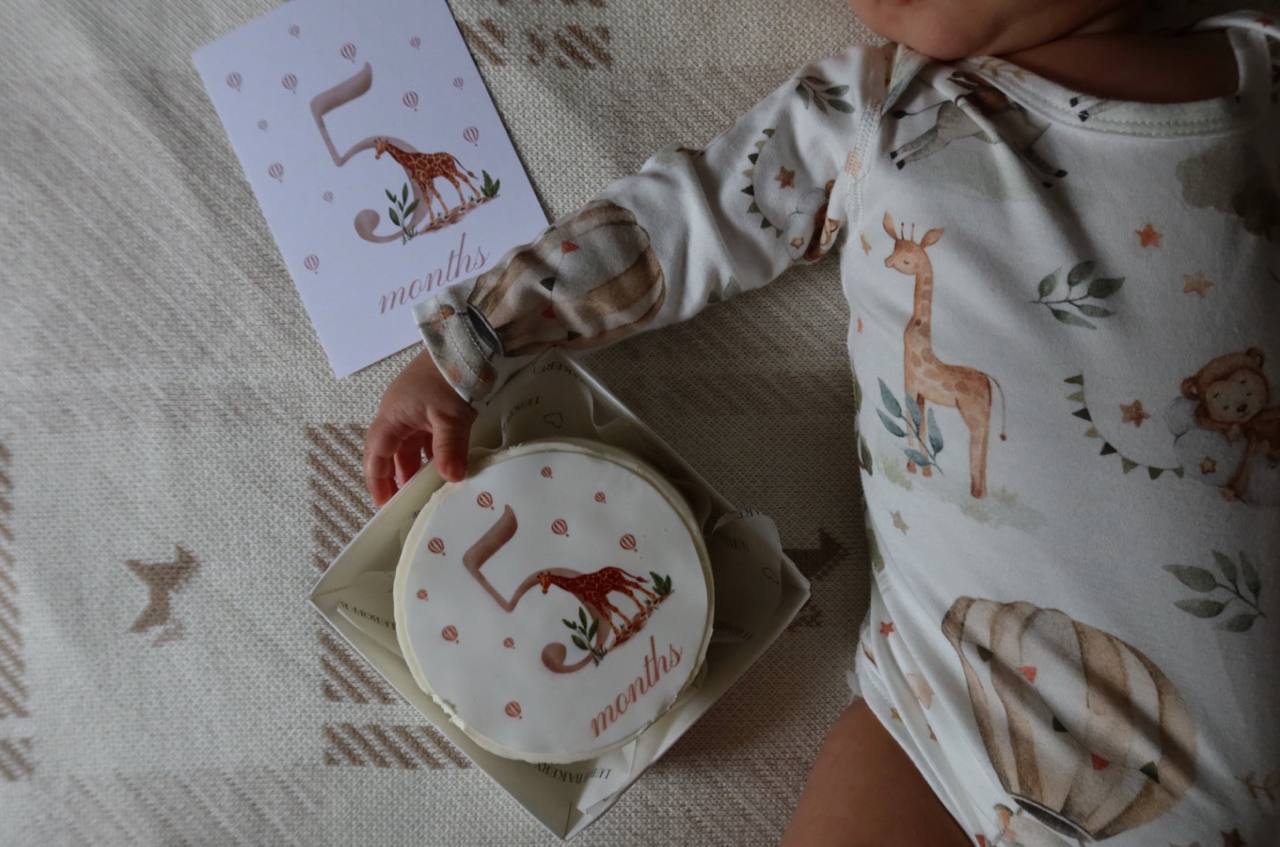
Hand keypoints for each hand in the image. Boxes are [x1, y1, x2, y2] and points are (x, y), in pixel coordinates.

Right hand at [364, 349, 475, 505]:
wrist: (465, 343)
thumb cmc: (449, 377)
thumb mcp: (450, 417)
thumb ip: (449, 449)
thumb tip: (451, 479)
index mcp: (392, 417)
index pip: (376, 455)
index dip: (378, 481)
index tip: (386, 505)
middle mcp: (398, 415)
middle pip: (391, 453)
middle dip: (398, 478)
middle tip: (409, 504)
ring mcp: (414, 410)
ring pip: (411, 446)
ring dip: (418, 467)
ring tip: (430, 490)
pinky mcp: (431, 407)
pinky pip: (426, 437)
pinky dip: (433, 453)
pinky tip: (446, 466)